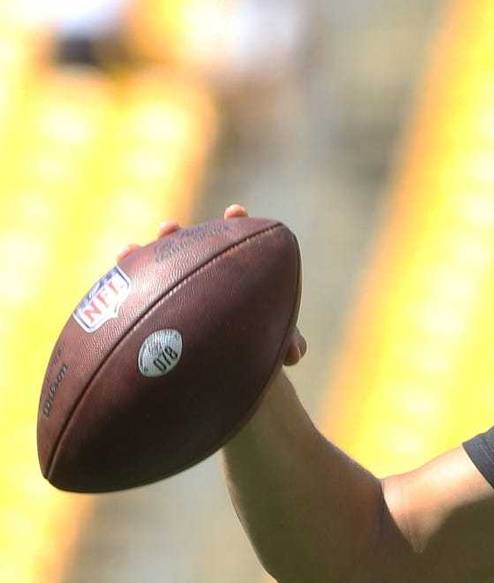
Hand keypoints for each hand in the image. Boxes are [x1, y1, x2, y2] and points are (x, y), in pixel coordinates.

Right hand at [116, 204, 307, 366]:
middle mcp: (201, 277)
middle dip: (177, 238)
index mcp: (234, 275)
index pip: (235, 240)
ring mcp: (173, 291)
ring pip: (154, 271)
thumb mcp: (271, 343)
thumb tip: (296, 355)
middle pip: (187, 250)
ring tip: (128, 251)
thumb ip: (285, 341)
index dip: (235, 224)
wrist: (228, 370)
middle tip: (168, 229)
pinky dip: (121, 289)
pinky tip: (108, 285)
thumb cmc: (254, 348)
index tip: (234, 212)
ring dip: (142, 259)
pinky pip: (132, 298)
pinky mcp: (150, 311)